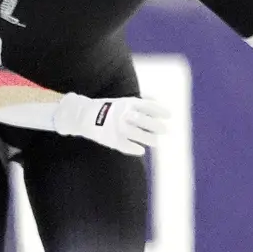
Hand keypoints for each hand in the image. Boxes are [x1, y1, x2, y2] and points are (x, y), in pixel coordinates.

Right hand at [53, 94, 170, 156]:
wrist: (83, 115)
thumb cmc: (109, 109)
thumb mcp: (124, 101)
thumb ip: (140, 104)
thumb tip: (159, 103)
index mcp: (128, 104)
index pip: (148, 106)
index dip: (160, 111)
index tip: (169, 116)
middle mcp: (123, 114)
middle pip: (144, 121)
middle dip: (157, 126)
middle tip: (164, 130)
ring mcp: (118, 127)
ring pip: (138, 135)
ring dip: (149, 139)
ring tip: (155, 142)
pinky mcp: (112, 139)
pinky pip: (127, 146)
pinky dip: (135, 149)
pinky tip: (140, 150)